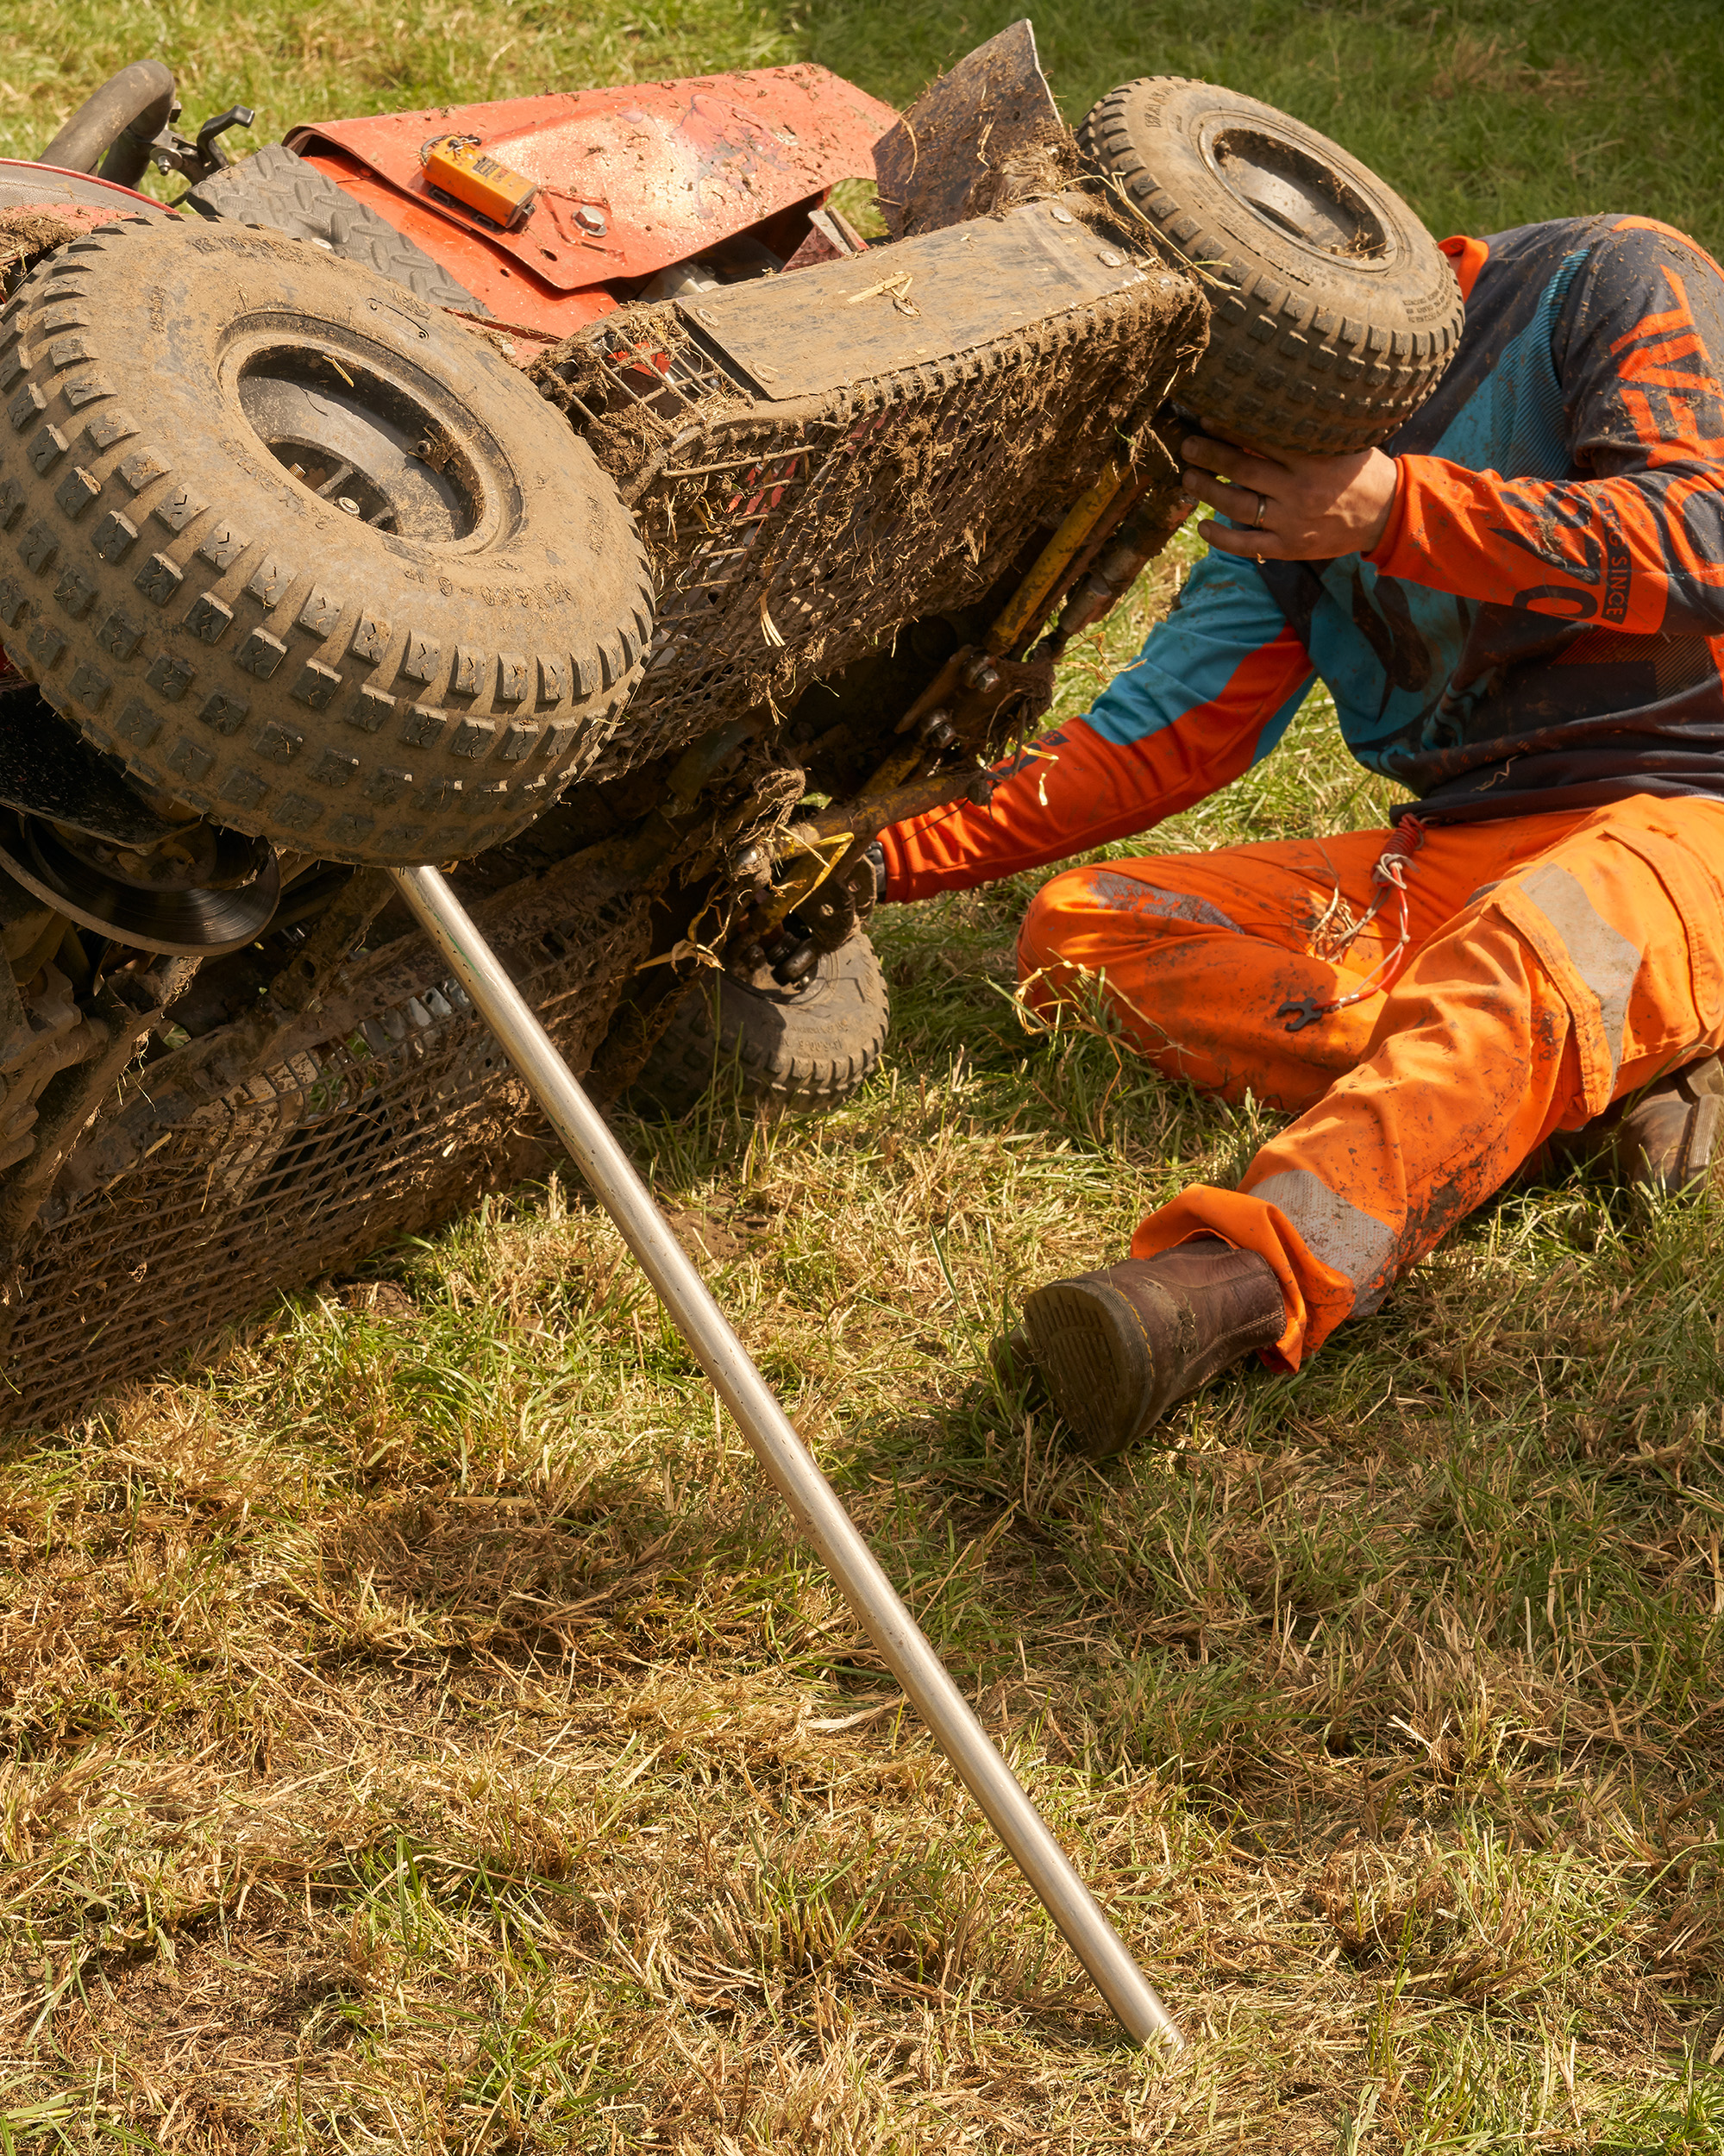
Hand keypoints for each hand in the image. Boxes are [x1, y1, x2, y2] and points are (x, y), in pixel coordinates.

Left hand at [1180, 427, 1398, 561]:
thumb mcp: (1339, 444)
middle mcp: (1299, 490)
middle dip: (1209, 456)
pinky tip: (1203, 526)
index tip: (1206, 419)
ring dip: (1208, 491)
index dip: (1229, 429)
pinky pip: (1248, 545)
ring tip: (1189, 477)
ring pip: (1238, 506)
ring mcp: (1293, 522)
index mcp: (1312, 459)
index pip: (1261, 439)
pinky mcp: (1290, 548)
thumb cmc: (1360, 471)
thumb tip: (1260, 415)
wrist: (1388, 513)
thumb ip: (1304, 435)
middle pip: (1242, 471)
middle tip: (1187, 445)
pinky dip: (1222, 537)